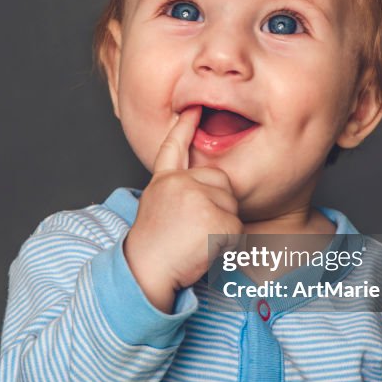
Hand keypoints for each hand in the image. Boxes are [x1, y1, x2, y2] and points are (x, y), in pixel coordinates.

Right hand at [123, 106, 243, 312]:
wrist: (145, 272)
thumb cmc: (151, 249)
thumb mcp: (155, 208)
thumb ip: (175, 192)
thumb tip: (199, 189)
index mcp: (164, 181)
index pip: (174, 147)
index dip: (184, 128)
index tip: (194, 110)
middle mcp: (181, 183)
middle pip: (220, 183)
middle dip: (217, 205)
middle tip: (193, 230)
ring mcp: (199, 198)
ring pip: (231, 206)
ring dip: (221, 227)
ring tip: (195, 242)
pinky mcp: (217, 219)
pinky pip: (236, 229)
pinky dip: (226, 244)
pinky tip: (203, 250)